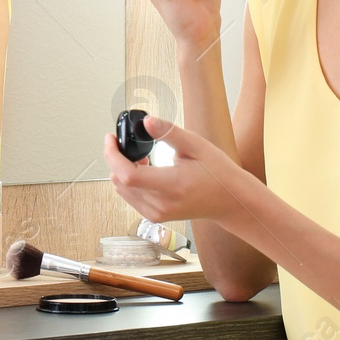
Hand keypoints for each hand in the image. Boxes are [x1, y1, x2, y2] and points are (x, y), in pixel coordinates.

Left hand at [102, 116, 245, 224]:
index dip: (112, 155)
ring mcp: (157, 214)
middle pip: (119, 182)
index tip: (110, 138)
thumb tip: (147, 122)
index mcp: (172, 186)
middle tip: (127, 144)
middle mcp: (161, 204)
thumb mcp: (195, 145)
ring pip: (121, 190)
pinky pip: (130, 198)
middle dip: (115, 159)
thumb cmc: (216, 172)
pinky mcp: (155, 217)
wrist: (229, 200)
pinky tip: (144, 171)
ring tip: (141, 158)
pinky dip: (129, 182)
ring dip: (121, 171)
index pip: (128, 175)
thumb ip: (169, 133)